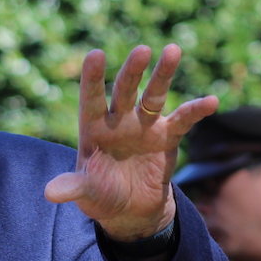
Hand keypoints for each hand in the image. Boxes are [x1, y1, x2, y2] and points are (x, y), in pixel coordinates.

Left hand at [44, 44, 218, 240]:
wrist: (129, 211)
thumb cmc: (100, 195)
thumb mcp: (85, 193)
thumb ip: (73, 187)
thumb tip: (50, 193)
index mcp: (93, 128)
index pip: (91, 98)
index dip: (92, 78)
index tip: (95, 54)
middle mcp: (119, 120)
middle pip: (125, 90)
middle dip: (132, 71)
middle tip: (142, 51)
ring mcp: (144, 126)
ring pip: (154, 95)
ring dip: (163, 74)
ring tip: (172, 49)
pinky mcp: (167, 137)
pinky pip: (182, 120)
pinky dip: (196, 111)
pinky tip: (211, 101)